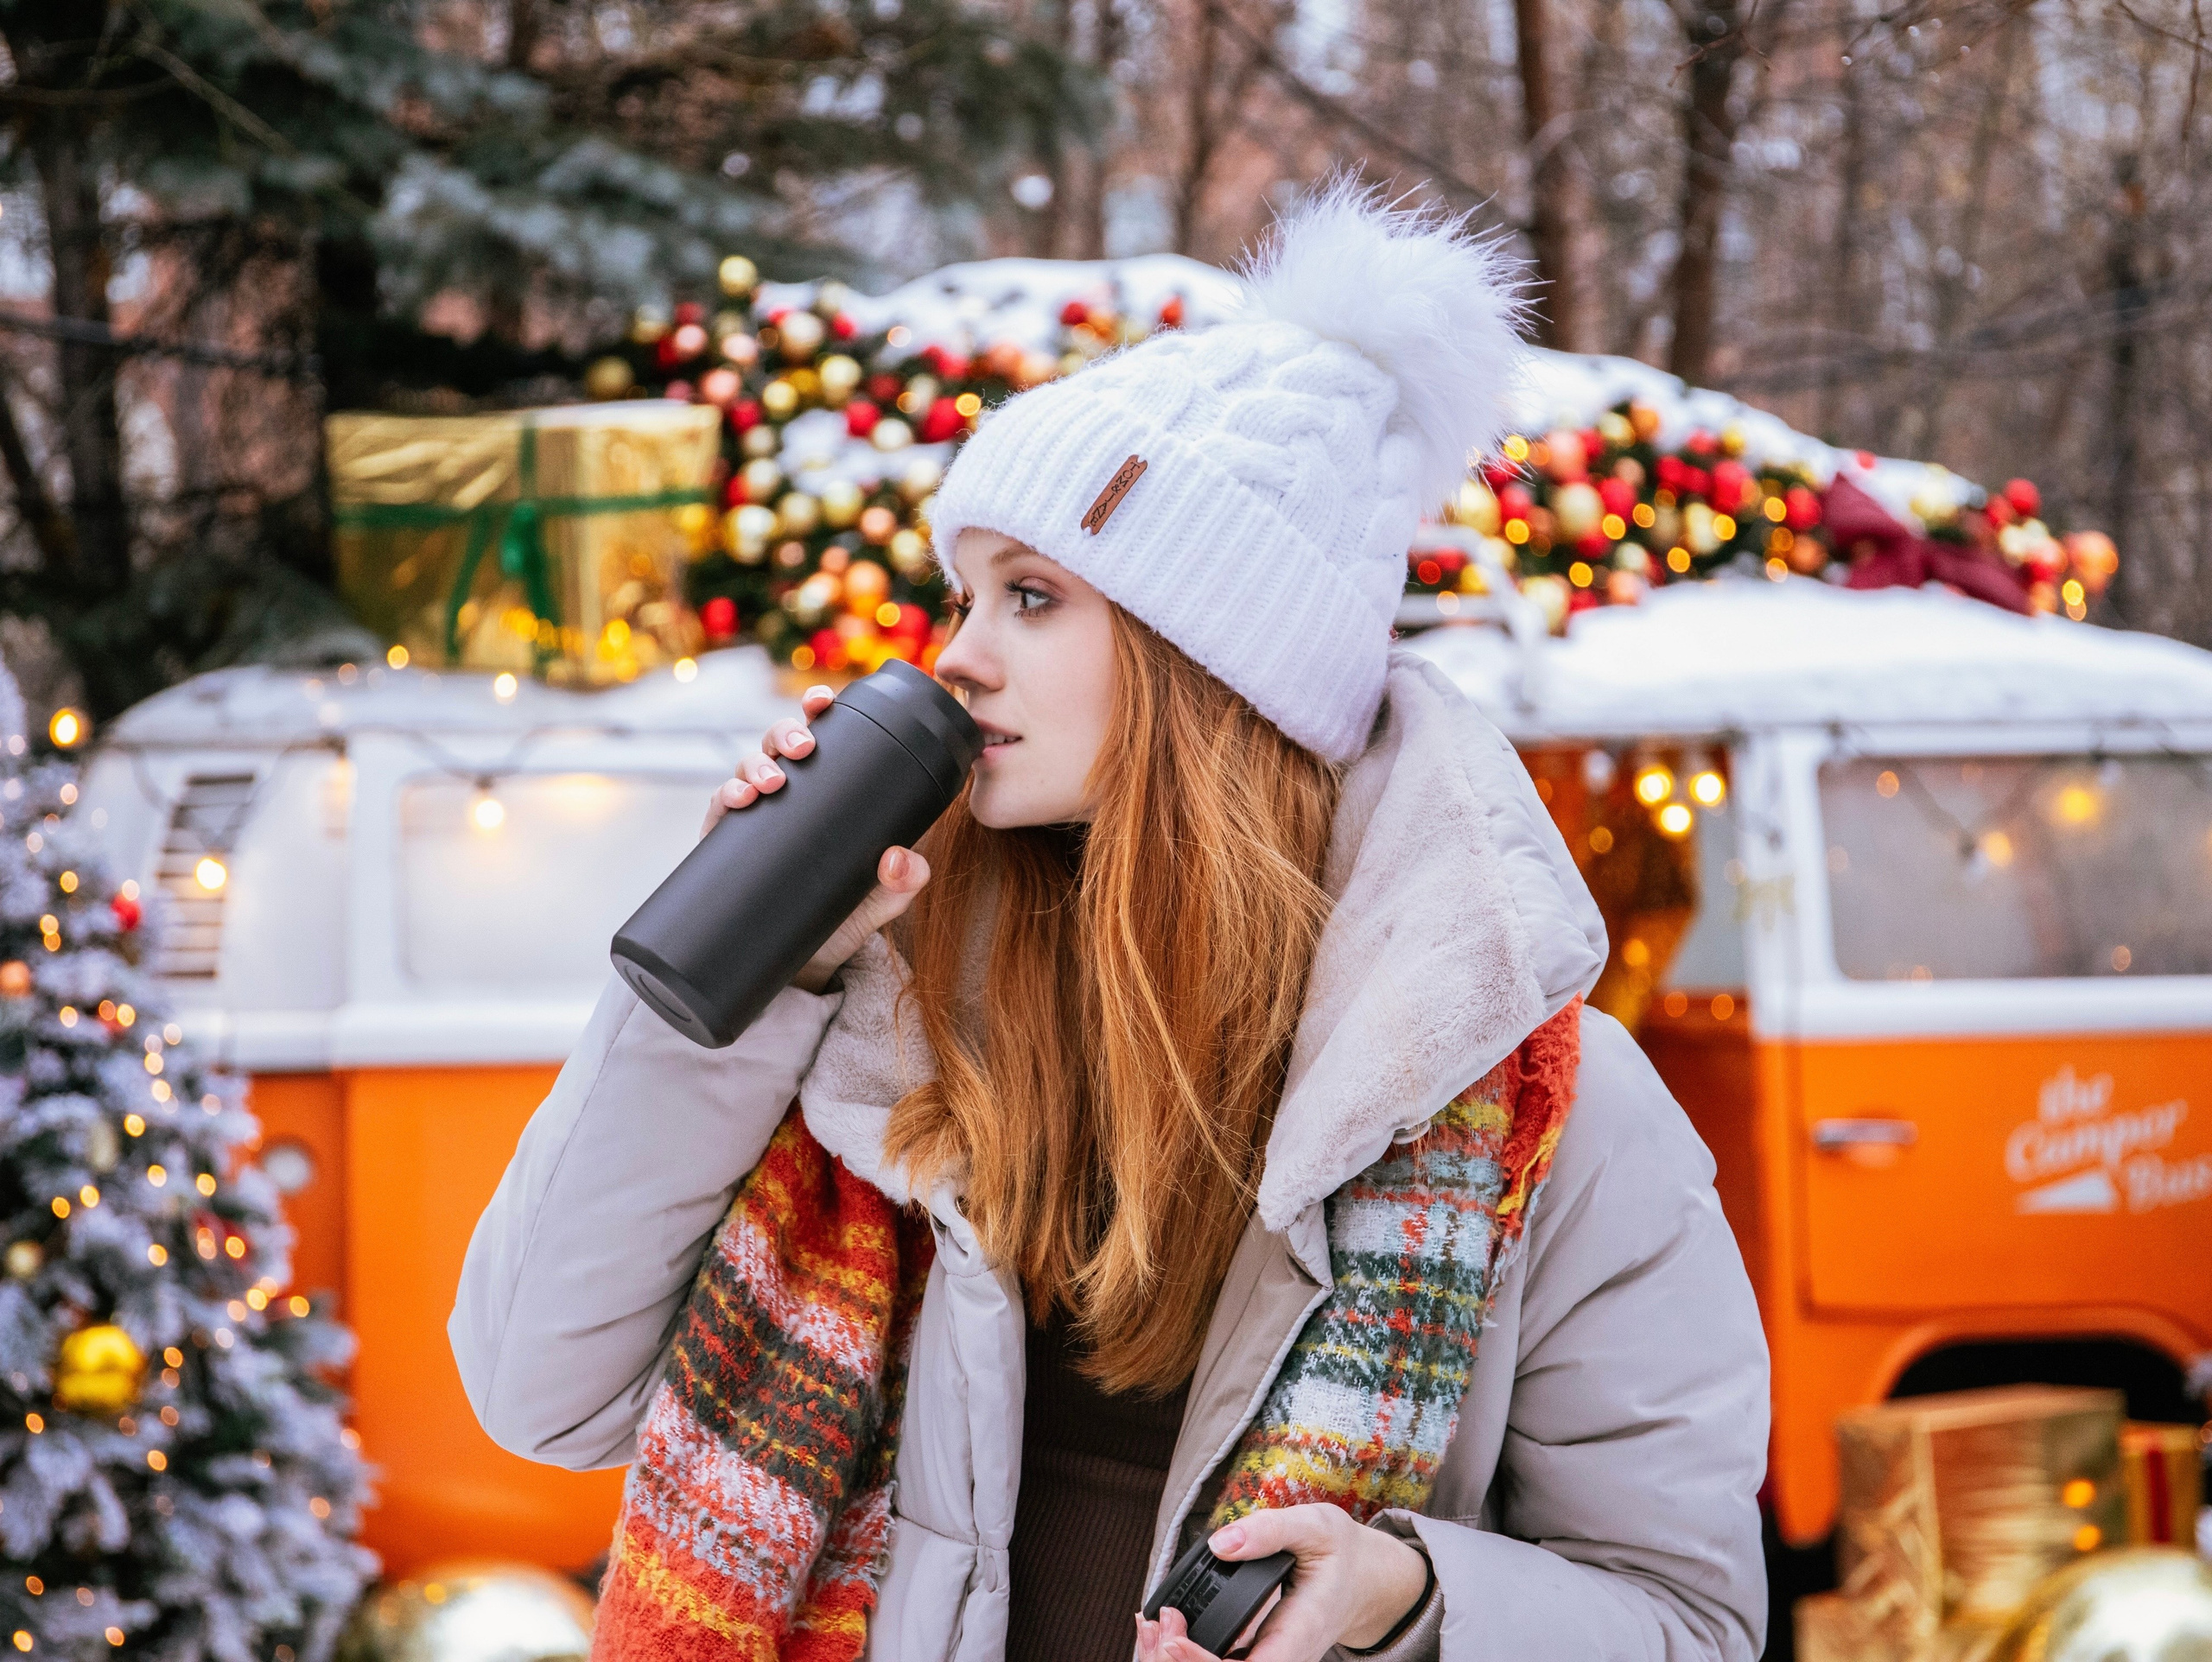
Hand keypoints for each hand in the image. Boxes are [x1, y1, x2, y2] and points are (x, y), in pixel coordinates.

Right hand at [700, 682, 931, 992]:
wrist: (803, 962)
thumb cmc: (847, 916)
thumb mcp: (882, 899)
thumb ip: (903, 882)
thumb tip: (901, 859)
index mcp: (831, 791)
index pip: (828, 738)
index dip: (820, 711)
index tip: (824, 700)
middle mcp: (793, 795)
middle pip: (783, 742)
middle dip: (788, 732)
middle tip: (804, 747)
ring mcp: (760, 815)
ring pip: (751, 766)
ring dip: (758, 763)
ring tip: (772, 782)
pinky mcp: (728, 841)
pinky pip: (721, 805)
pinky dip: (727, 794)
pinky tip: (738, 799)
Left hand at [1134, 1507, 1427, 1661]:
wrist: (1364, 1581)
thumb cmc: (1342, 1554)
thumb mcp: (1316, 1527)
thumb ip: (1271, 1530)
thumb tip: (1221, 1544)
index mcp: (1300, 1635)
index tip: (1173, 1642)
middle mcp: (1284, 1658)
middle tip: (1153, 1626)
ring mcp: (1271, 1659)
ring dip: (1180, 1658)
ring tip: (1151, 1625)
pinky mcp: (1259, 1655)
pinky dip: (1188, 1651)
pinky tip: (1166, 1627)